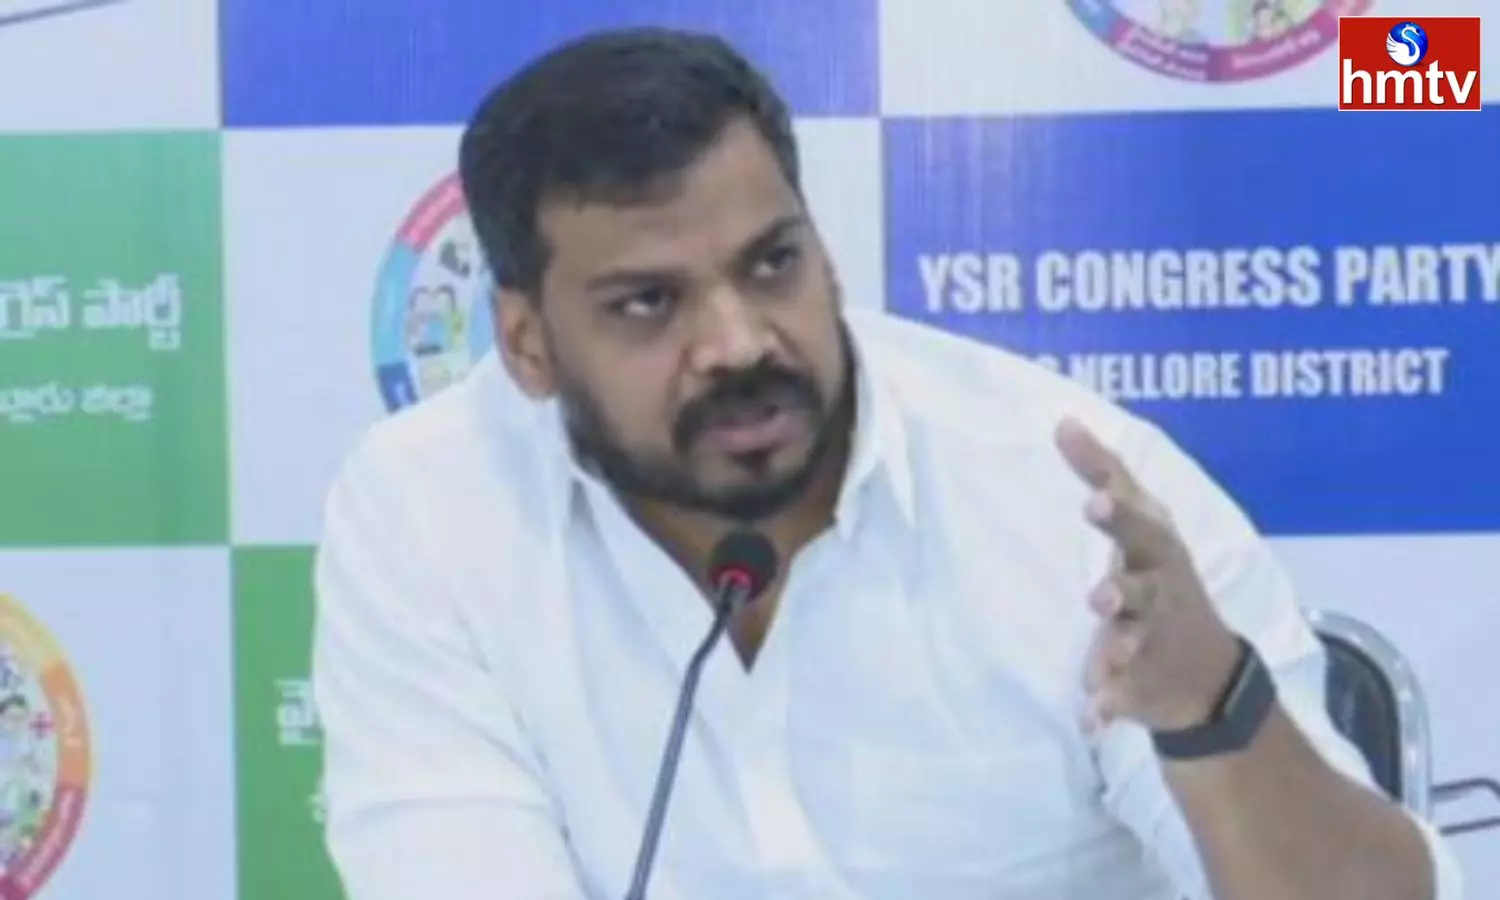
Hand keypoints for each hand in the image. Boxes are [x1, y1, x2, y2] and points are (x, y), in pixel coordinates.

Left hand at [1054, 417, 1240, 734]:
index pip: (1140, 530)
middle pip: (1142, 591)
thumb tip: (1062, 420)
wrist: (1206, 671)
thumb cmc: (1160, 576)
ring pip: (1135, 646)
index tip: (1094, 501)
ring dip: (1118, 650)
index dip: (1119, 516)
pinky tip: (1091, 719)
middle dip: (1124, 591)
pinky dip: (1108, 709)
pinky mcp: (1139, 685)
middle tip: (1101, 595)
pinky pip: (1123, 698)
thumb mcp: (1143, 524)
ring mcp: (1152, 644)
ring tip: (1102, 660)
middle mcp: (1158, 598)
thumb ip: (1103, 474)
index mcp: (1156, 555)